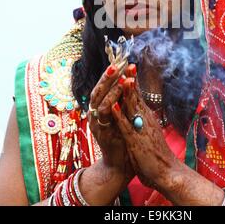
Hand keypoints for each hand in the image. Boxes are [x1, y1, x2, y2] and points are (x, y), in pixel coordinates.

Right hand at [88, 64, 133, 186]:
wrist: (120, 163)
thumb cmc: (123, 137)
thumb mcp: (123, 114)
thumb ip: (122, 99)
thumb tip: (129, 79)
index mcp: (101, 107)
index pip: (104, 86)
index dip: (111, 74)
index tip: (120, 60)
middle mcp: (95, 113)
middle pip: (99, 90)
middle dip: (107, 77)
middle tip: (117, 64)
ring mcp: (96, 122)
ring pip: (100, 101)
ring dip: (111, 89)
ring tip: (121, 77)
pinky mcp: (100, 133)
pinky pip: (105, 116)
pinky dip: (110, 105)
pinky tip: (117, 98)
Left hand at [111, 71, 176, 189]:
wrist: (167, 172)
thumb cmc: (157, 152)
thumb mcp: (150, 130)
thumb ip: (143, 118)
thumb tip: (138, 106)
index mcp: (147, 117)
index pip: (138, 95)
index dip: (132, 80)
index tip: (128, 65)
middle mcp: (145, 120)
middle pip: (136, 96)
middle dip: (130, 80)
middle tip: (127, 63)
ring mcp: (141, 130)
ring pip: (132, 108)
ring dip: (126, 93)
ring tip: (121, 78)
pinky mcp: (136, 142)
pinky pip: (126, 127)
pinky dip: (119, 116)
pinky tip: (114, 107)